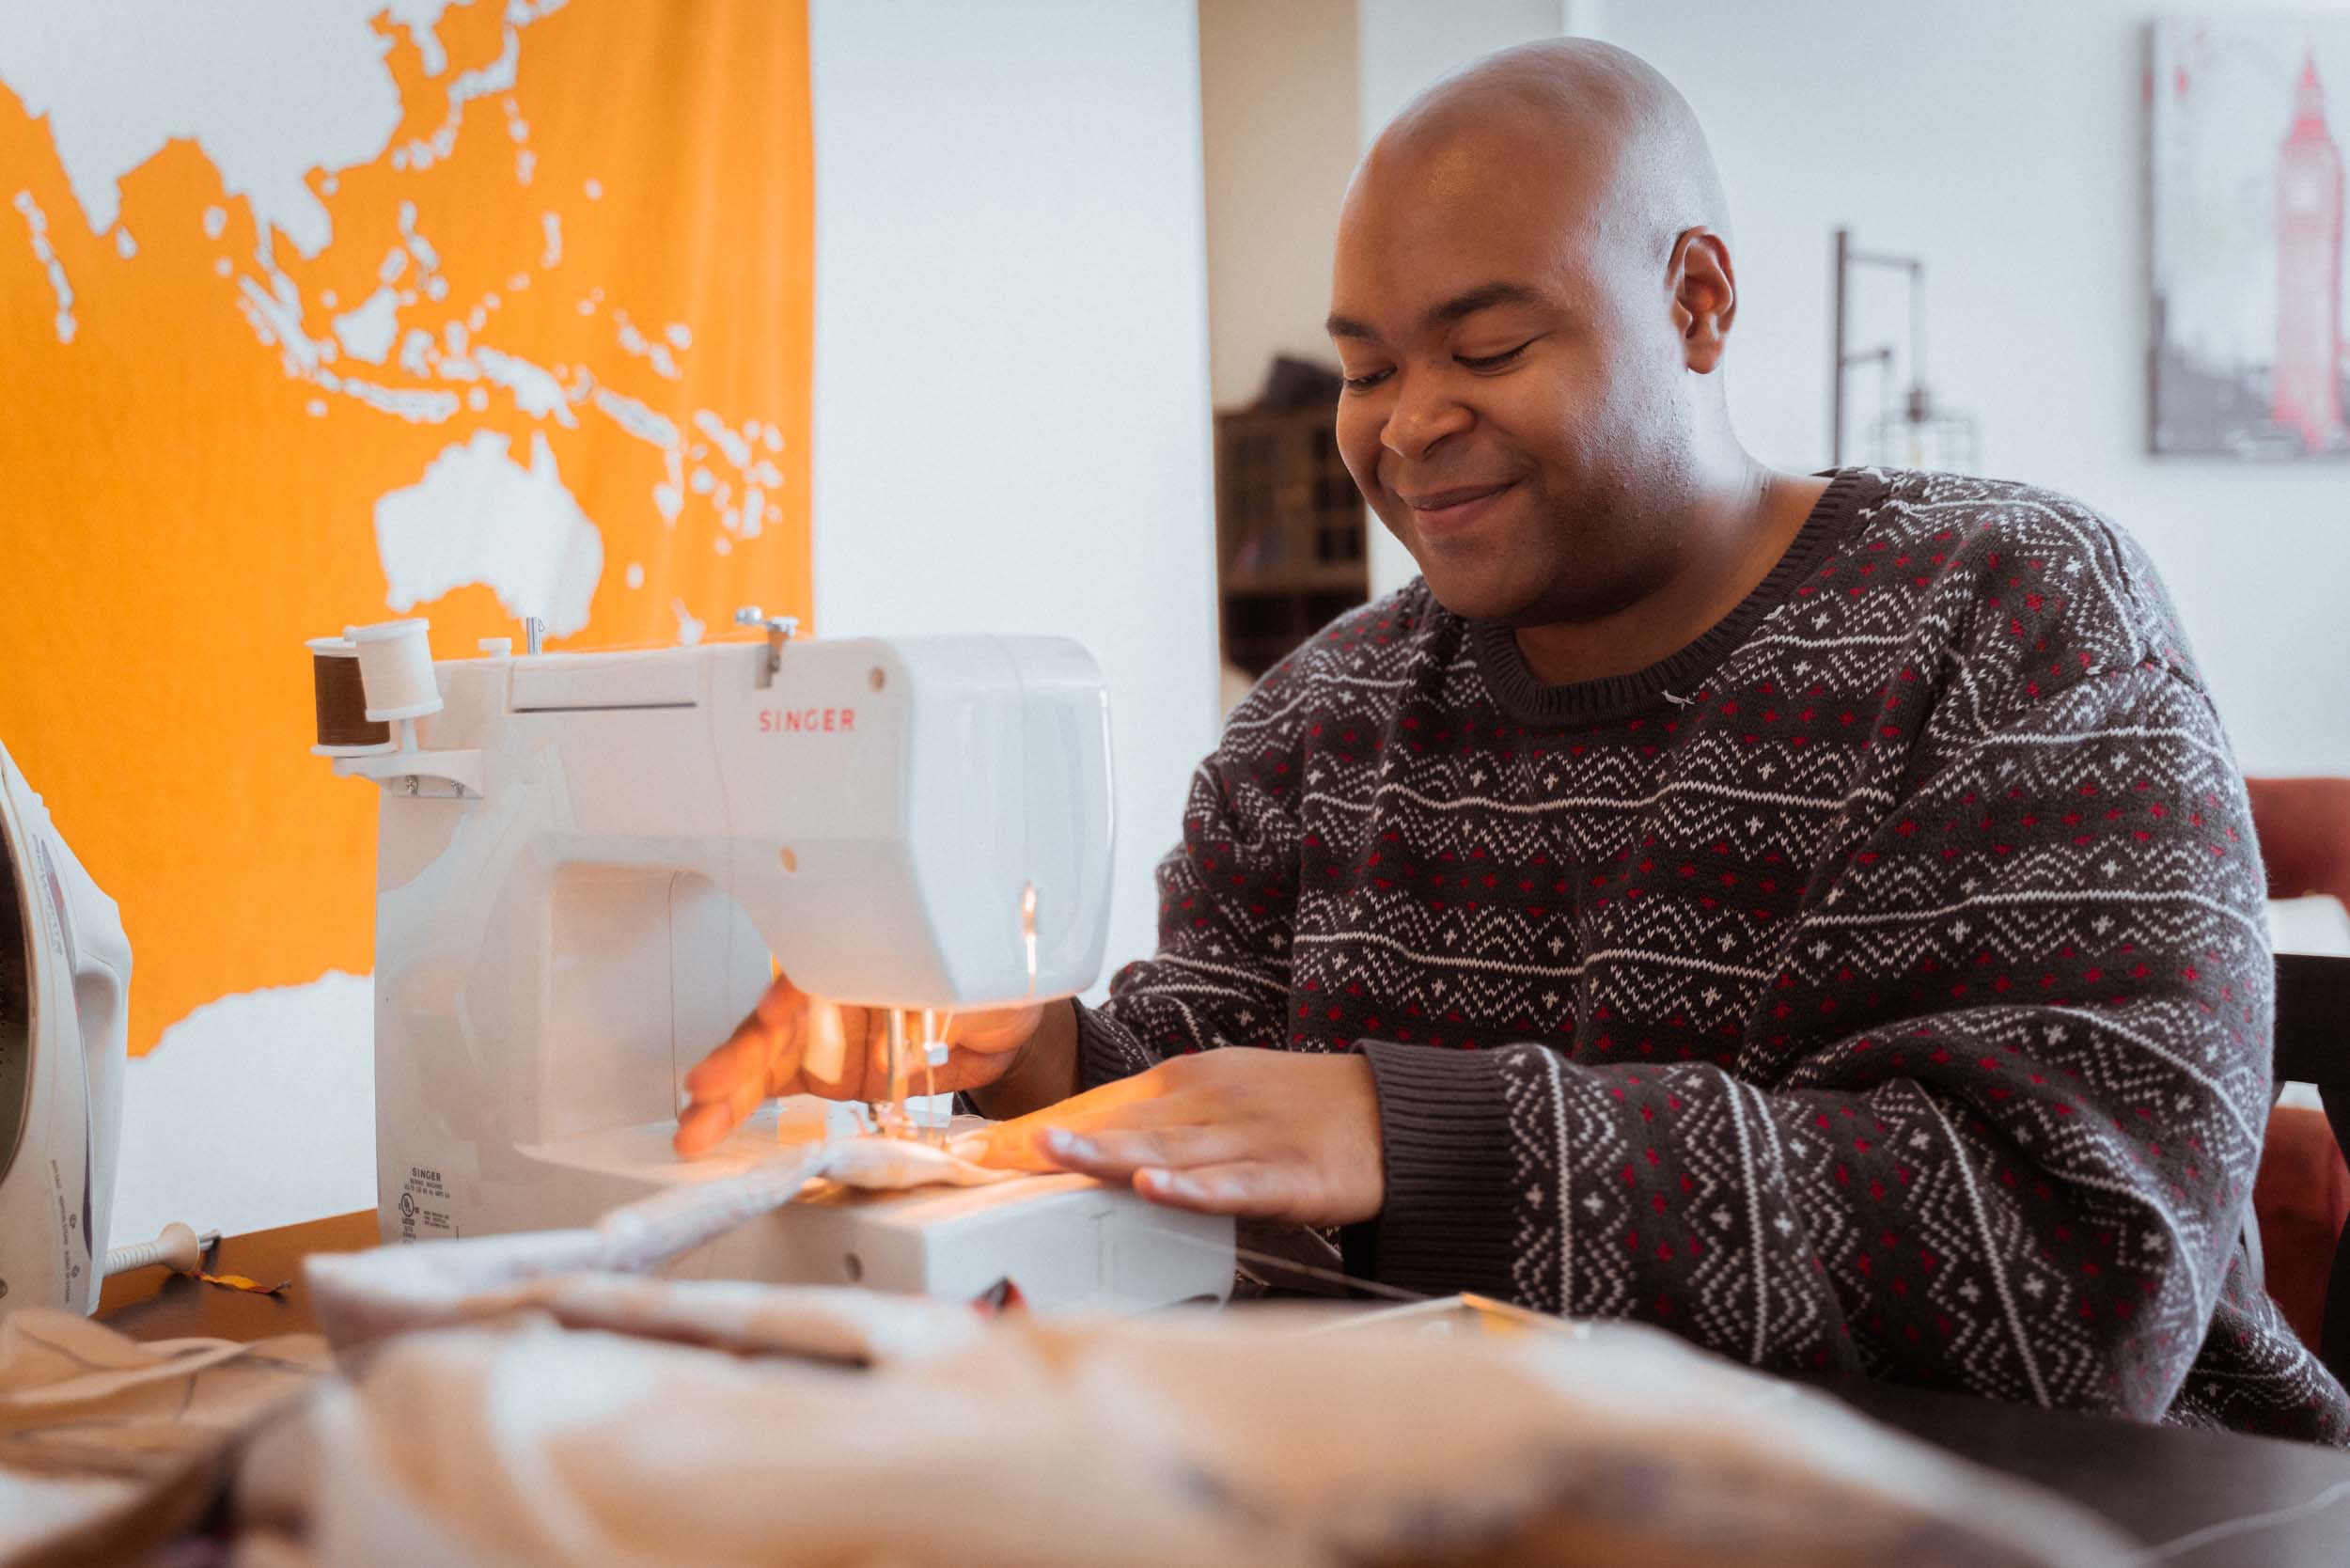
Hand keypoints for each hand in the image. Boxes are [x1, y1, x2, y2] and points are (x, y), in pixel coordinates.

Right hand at [673, 971, 1041, 1156]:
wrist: (1006, 1024)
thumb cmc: (989, 981)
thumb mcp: (974, 977)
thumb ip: (939, 992)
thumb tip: (906, 1026)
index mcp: (866, 957)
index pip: (820, 973)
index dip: (794, 994)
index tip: (774, 1014)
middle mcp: (833, 992)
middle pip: (779, 1021)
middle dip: (742, 1056)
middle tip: (709, 1089)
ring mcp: (824, 1033)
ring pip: (764, 1057)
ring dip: (728, 1091)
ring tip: (697, 1124)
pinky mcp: (823, 1069)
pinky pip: (774, 1083)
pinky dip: (742, 1103)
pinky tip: (712, 1124)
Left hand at [953, 1048, 1384, 1226]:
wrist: (1396, 1113)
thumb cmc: (1302, 1110)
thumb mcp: (1221, 1099)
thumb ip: (1156, 1121)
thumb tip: (1082, 1143)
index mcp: (1189, 1080)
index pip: (1098, 1102)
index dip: (1035, 1127)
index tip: (974, 1151)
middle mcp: (1210, 1102)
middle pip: (1119, 1122)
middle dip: (1047, 1143)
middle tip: (982, 1162)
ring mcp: (1249, 1138)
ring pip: (1166, 1148)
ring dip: (1104, 1154)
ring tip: (1049, 1156)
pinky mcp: (1290, 1176)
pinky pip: (1235, 1185)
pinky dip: (1195, 1189)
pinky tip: (1159, 1190)